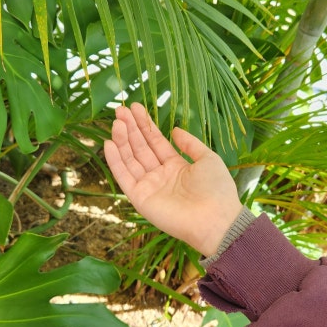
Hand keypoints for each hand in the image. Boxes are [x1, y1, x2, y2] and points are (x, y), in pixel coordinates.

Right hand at [104, 103, 242, 256]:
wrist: (215, 219)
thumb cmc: (216, 189)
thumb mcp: (207, 158)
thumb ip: (190, 144)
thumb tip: (175, 129)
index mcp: (176, 166)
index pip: (155, 141)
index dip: (145, 125)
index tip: (134, 107)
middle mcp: (160, 175)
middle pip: (140, 148)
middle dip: (130, 128)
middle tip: (120, 110)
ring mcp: (149, 186)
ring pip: (130, 159)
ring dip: (122, 140)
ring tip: (116, 122)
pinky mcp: (140, 198)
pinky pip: (124, 177)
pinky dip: (115, 161)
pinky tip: (109, 143)